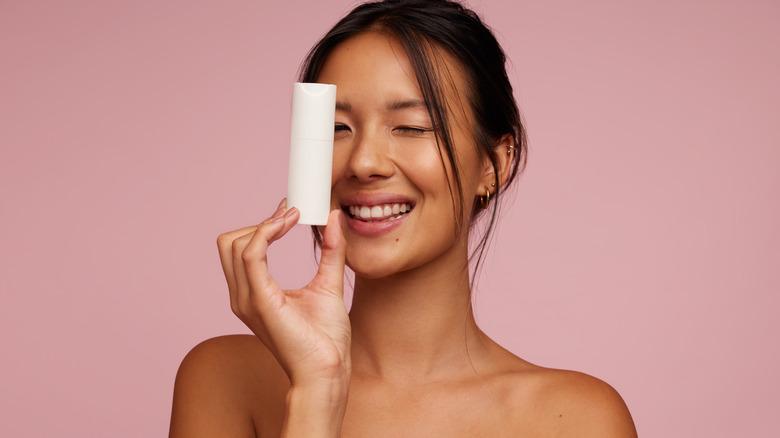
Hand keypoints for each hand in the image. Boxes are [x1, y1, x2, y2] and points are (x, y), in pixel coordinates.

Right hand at [217, 200, 350, 388]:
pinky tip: (288, 225)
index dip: (262, 224)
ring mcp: (247, 299)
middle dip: (259, 222)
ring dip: (264, 223)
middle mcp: (243, 295)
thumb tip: (334, 218)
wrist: (328, 370)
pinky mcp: (260, 300)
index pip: (240, 248)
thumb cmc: (326, 339)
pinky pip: (250, 255)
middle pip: (229, 242)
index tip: (291, 211)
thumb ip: (331, 251)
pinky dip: (266, 232)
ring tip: (294, 217)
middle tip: (292, 213)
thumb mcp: (329, 284)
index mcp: (254, 293)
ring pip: (234, 244)